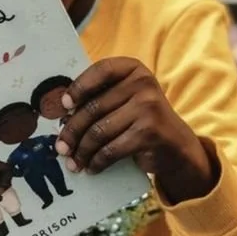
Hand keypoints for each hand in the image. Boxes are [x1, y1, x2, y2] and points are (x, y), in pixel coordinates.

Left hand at [55, 57, 218, 203]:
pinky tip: (91, 167)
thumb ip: (100, 95)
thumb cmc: (140, 117)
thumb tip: (61, 110)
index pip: (100, 70)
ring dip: (82, 150)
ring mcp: (148, 107)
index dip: (79, 86)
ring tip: (73, 161)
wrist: (175, 144)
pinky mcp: (149, 132)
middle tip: (61, 146)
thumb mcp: (125, 97)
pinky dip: (97, 161)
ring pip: (99, 131)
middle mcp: (143, 83)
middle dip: (72, 130)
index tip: (64, 105)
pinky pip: (111, 149)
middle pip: (94, 107)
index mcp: (133, 68)